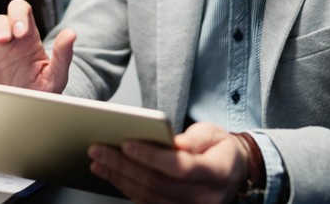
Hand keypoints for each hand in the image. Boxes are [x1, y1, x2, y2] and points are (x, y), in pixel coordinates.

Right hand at [0, 0, 75, 92]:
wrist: (16, 115)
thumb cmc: (37, 94)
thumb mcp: (54, 77)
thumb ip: (63, 56)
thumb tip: (71, 33)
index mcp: (25, 35)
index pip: (20, 8)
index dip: (18, 15)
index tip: (20, 34)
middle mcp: (3, 36)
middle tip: (1, 46)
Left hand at [88, 122, 249, 203]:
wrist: (231, 171)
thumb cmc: (219, 148)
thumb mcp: (214, 133)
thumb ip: (195, 138)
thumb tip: (173, 142)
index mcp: (216, 173)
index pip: (179, 168)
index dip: (151, 156)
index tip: (127, 144)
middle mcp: (204, 198)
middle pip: (157, 184)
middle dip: (123, 166)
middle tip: (98, 150)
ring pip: (148, 197)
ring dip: (119, 179)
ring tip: (98, 161)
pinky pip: (147, 203)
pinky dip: (126, 188)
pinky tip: (112, 174)